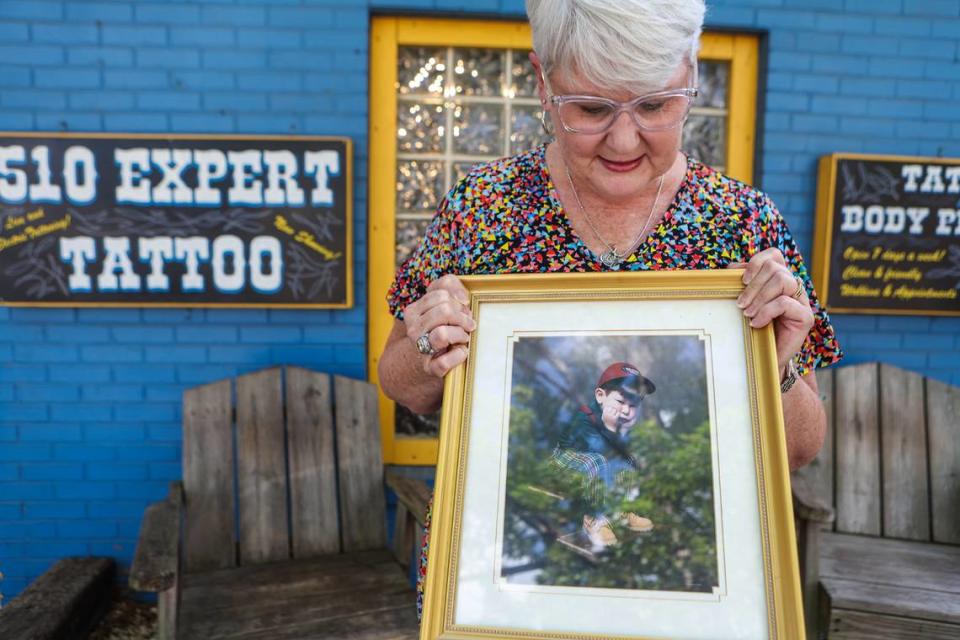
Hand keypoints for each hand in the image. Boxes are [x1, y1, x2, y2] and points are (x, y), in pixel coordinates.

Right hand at [402, 274, 476, 377]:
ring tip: (464, 337)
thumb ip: (448, 285)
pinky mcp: (430, 368)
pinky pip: (446, 361)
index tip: (463, 309)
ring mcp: (419, 349)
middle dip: (462, 316)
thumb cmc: (438, 327)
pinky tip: (462, 352)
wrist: (423, 360)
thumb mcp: (439, 301)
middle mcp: (413, 329)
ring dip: (460, 334)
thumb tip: (463, 297)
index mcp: (413, 311)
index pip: (441, 294)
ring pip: (442, 334)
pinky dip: (459, 355)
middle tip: (469, 324)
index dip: (458, 300)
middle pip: (444, 311)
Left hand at [729, 249, 813, 379]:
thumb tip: (732, 268)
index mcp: (779, 278)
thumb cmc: (752, 329)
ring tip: (747, 313)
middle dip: (752, 285)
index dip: (757, 261)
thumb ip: (742, 284)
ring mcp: (802, 301)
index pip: (774, 255)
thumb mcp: (745, 302)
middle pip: (775, 267)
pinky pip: (784, 303)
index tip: (741, 280)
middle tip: (740, 304)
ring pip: (782, 280)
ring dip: (759, 297)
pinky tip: (756, 324)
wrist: (764, 359)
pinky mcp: (806, 317)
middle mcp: (793, 287)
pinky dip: (766, 312)